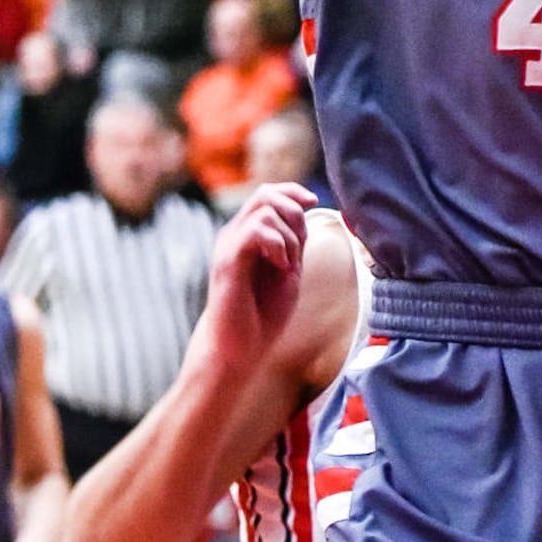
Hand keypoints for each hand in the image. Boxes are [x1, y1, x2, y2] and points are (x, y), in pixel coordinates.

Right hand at [198, 182, 317, 375]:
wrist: (239, 350)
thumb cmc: (262, 314)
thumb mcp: (288, 268)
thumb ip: (294, 240)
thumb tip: (306, 209)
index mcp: (247, 234)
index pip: (267, 193)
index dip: (293, 191)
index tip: (314, 201)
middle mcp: (234, 234)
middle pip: (265, 193)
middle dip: (293, 211)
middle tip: (299, 247)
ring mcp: (229, 246)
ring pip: (264, 208)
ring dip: (288, 235)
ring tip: (288, 264)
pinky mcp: (228, 262)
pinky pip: (255, 230)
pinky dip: (277, 243)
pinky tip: (281, 265)